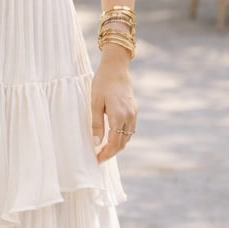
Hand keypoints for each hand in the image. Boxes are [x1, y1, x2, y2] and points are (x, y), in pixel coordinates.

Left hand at [90, 45, 136, 163]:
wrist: (116, 67)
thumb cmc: (102, 83)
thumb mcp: (95, 103)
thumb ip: (97, 124)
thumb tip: (97, 143)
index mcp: (119, 117)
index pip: (113, 143)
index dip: (106, 154)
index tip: (97, 160)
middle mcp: (129, 117)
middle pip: (122, 143)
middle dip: (111, 153)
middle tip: (99, 158)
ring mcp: (133, 114)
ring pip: (127, 137)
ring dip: (117, 146)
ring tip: (104, 149)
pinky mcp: (134, 110)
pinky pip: (130, 129)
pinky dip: (122, 137)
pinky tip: (113, 137)